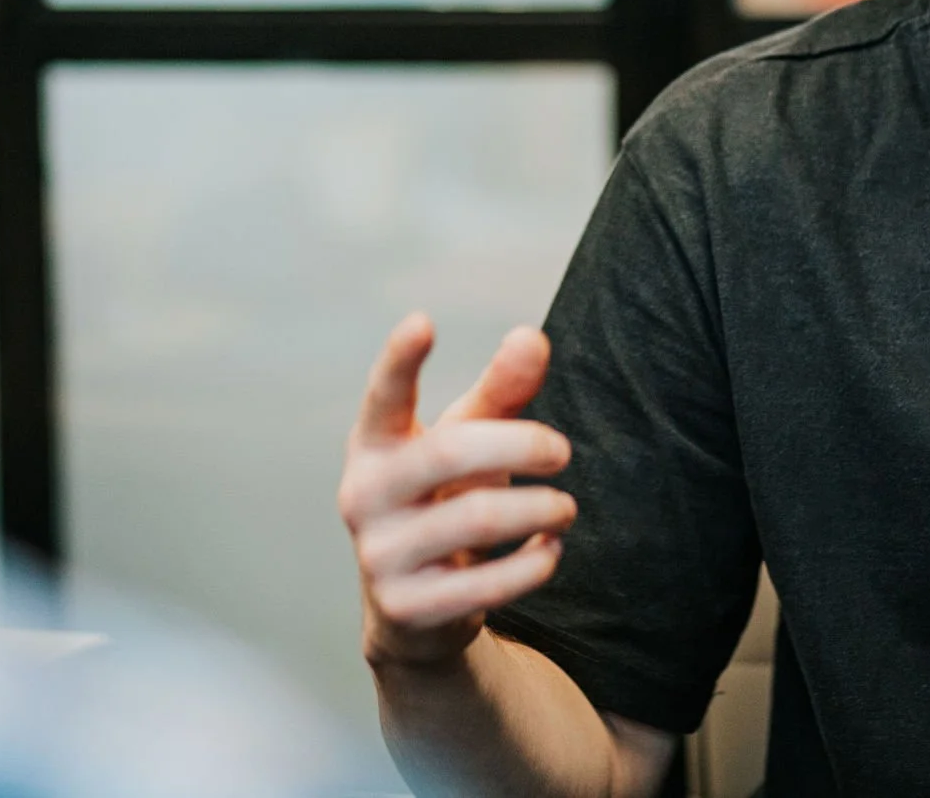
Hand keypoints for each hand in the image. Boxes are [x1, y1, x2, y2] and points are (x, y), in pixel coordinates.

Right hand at [340, 313, 576, 670]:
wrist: (414, 607)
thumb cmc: (444, 499)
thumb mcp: (468, 441)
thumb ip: (500, 392)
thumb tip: (532, 337)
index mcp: (375, 444)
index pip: (384, 396)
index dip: (400, 361)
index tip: (422, 322)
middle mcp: (364, 494)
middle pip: (450, 451)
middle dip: (522, 445)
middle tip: (563, 451)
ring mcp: (379, 554)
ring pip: (477, 519)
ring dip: (540, 509)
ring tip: (565, 507)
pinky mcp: (407, 608)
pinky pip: (487, 583)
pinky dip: (534, 564)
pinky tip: (549, 549)